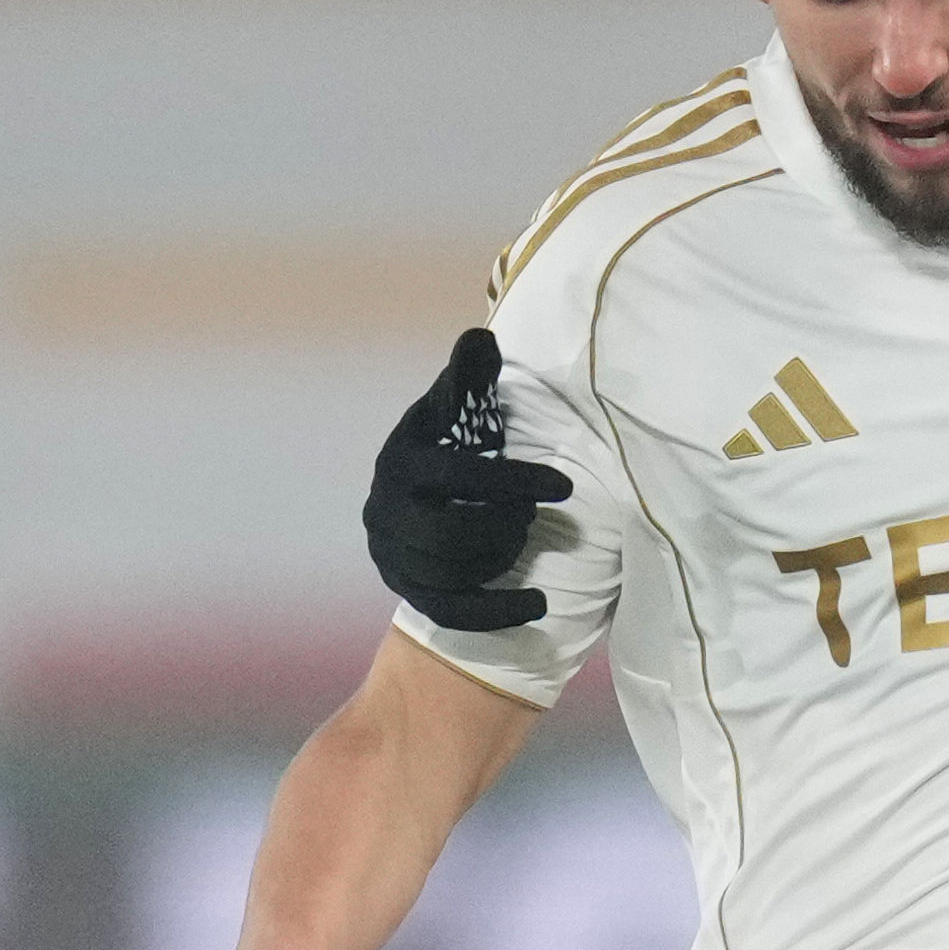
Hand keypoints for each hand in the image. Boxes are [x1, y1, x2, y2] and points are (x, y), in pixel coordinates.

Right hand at [364, 327, 569, 631]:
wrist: (424, 494)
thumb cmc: (456, 442)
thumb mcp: (461, 407)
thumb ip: (471, 377)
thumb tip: (480, 336)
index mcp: (401, 459)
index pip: (455, 476)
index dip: (512, 482)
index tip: (565, 488)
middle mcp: (383, 508)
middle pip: (446, 536)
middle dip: (500, 528)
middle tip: (530, 519)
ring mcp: (390, 553)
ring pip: (449, 574)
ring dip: (499, 560)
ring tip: (523, 542)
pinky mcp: (405, 589)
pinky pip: (450, 612)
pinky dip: (496, 613)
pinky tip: (538, 605)